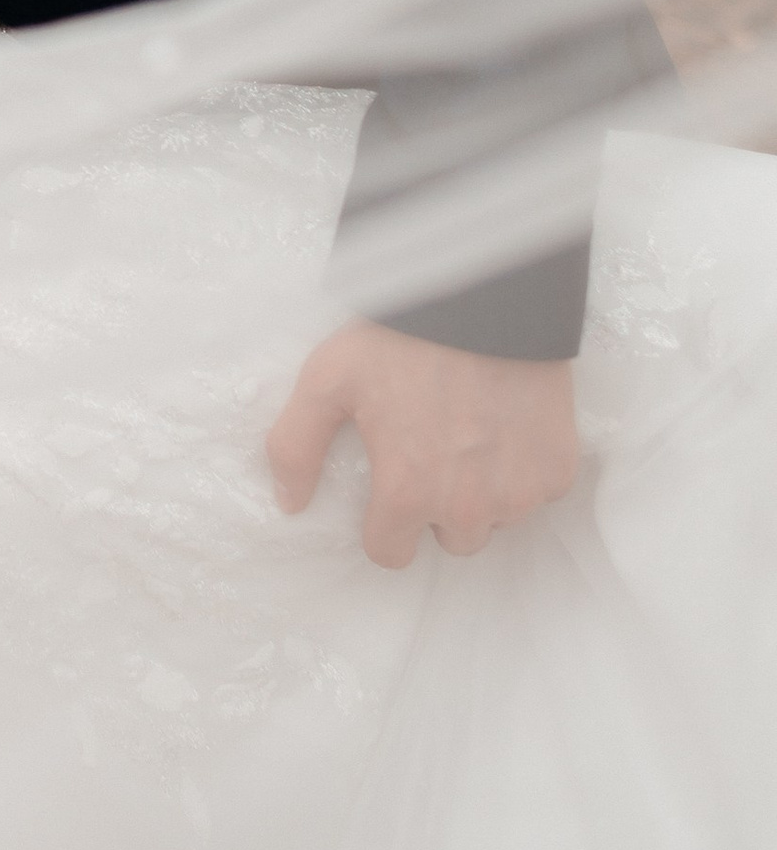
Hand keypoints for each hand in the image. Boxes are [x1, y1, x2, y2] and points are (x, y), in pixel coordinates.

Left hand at [267, 320, 579, 567]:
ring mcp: (519, 492)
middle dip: (437, 507)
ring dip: (482, 493)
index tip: (389, 484)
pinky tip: (505, 424)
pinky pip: (537, 492)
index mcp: (408, 493)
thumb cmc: (399, 336)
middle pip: (449, 539)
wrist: (483, 295)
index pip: (390, 553)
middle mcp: (467, 507)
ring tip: (469, 432)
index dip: (383, 522)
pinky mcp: (558, 469)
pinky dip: (522, 469)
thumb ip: (296, 447)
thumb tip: (290, 504)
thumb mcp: (326, 379)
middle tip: (432, 448)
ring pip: (495, 520)